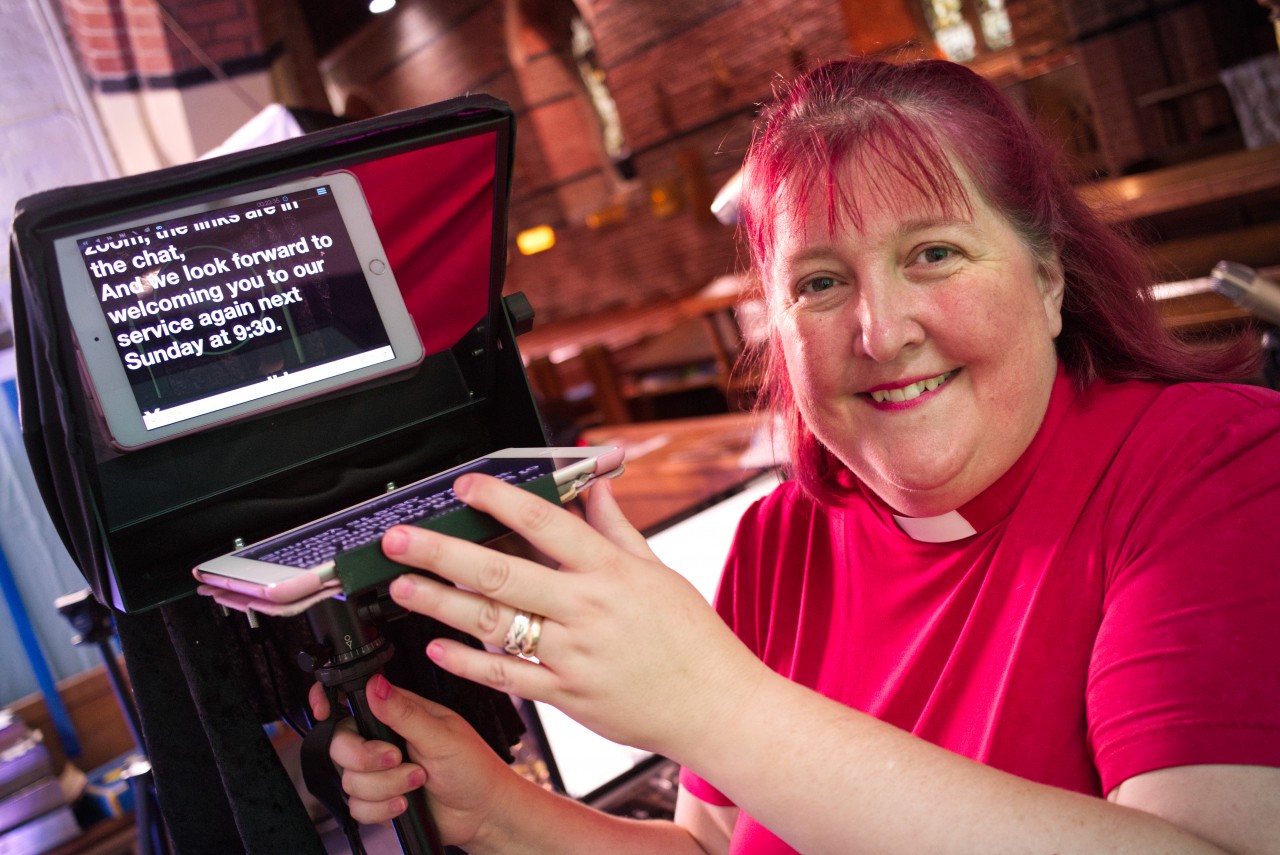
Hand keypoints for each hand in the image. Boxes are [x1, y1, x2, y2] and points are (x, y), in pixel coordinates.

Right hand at [308, 675, 514, 847]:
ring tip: (417, 781)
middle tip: (397, 758)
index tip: (325, 712)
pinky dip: (382, 809)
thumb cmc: (473, 768)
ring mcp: (379, 772)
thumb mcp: (442, 735)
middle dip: (367, 757)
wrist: (481, 814)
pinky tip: (406, 803)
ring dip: (385, 786)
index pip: (353, 701)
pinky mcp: (378, 800)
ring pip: (349, 779)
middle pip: (342, 744)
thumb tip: (376, 685)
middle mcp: (383, 740)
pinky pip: (357, 807)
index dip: (329, 704)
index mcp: (398, 712)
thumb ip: (405, 712)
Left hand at [377, 475, 765, 759]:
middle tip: (400, 540)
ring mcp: (574, 655)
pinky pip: (507, 676)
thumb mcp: (658, 571)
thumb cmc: (691, 638)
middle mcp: (588, 609)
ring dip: (441, 603)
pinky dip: (469, 661)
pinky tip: (438, 647)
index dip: (501, 501)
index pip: (547, 524)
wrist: (715, 706)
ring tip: (403, 587)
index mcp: (610, 571)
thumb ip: (617, 529)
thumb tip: (595, 487)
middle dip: (443, 552)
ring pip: (495, 624)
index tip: (465, 487)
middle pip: (502, 573)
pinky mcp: (567, 695)